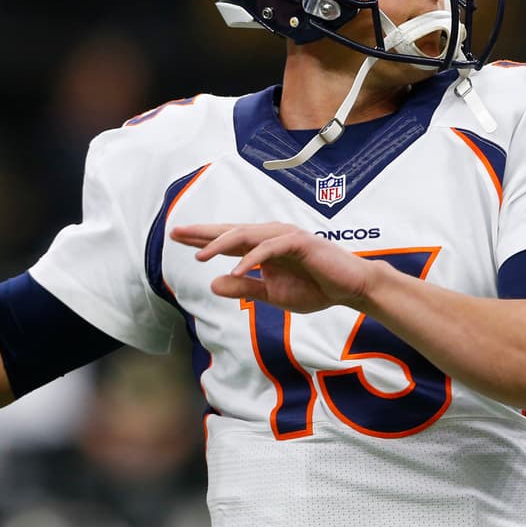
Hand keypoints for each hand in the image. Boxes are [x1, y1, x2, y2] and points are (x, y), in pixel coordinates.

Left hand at [170, 223, 384, 313]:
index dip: (203, 239)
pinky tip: (236, 270)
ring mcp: (284, 237)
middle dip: (203, 232)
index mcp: (263, 248)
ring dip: (222, 244)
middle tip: (175, 232)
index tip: (177, 237)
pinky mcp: (299, 243)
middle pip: (230, 232)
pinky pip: (270, 249)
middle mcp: (270, 237)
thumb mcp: (272, 294)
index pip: (227, 241)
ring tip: (199, 256)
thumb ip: (245, 288)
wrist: (350, 288)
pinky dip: (252, 259)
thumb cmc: (315, 288)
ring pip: (247, 235)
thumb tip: (213, 284)